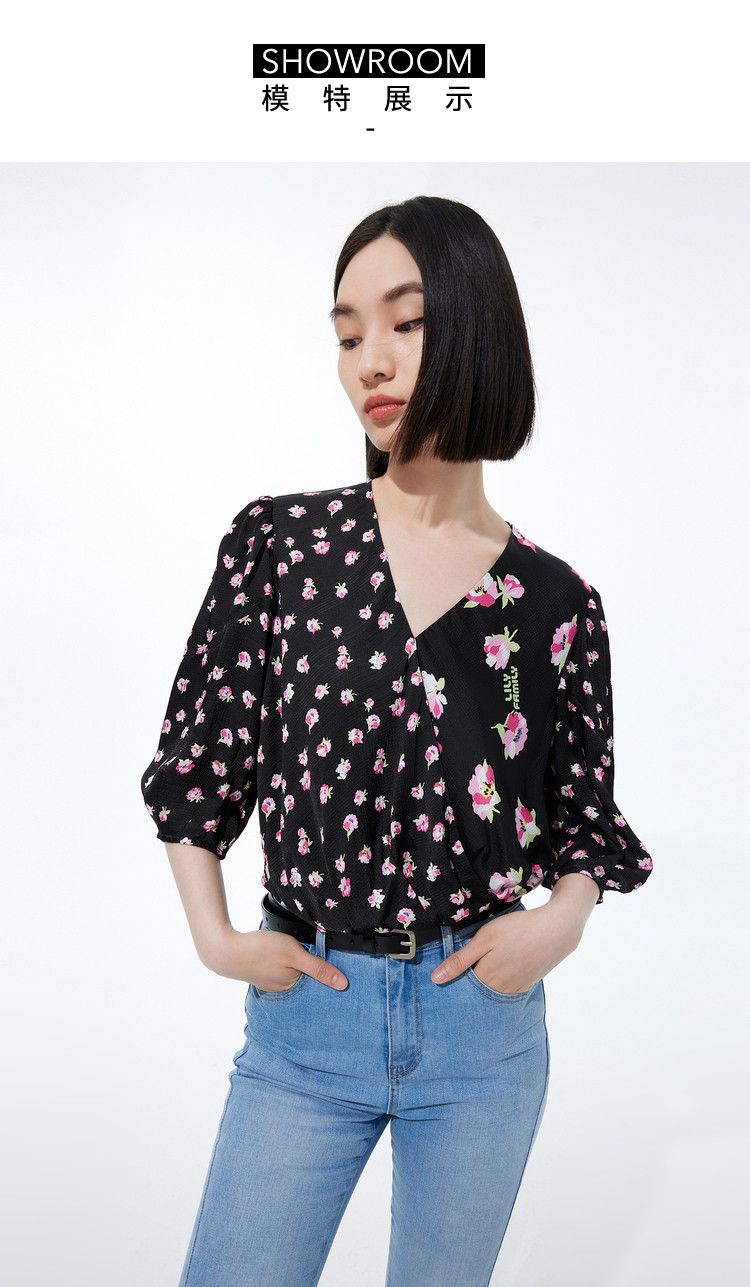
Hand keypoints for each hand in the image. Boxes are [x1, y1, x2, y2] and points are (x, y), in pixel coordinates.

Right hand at [203, 927, 348, 990]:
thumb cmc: (258, 950)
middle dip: (311, 963)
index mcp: (293, 984)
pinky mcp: (261, 971)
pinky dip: (283, 959)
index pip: (317, 977)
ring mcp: (270, 979)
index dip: (326, 967)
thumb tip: (343, 984)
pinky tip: (279, 949)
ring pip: (292, 968)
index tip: (334, 958)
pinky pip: (279, 966)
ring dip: (296, 959)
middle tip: (311, 948)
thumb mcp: (293, 954)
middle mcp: (283, 986)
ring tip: (294, 947)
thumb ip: (318, 967)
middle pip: (305, 973)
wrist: (224, 950)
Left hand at [430, 902, 583, 992]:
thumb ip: (460, 960)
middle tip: (466, 965)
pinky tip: (502, 967)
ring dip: (485, 982)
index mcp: (486, 978)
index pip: (461, 986)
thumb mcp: (484, 939)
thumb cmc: (518, 930)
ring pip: (492, 990)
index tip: (447, 972)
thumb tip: (435, 979)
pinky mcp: (527, 984)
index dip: (453, 977)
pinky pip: (507, 989)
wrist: (557, 930)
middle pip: (476, 991)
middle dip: (468, 982)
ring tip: (485, 963)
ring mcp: (515, 988)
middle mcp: (500, 989)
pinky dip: (500, 982)